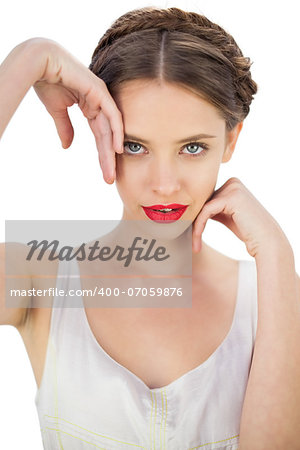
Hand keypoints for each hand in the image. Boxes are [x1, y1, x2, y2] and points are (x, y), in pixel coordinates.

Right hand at [32, 38, 123, 183]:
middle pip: (108, 136)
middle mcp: (100, 103)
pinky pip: (112, 115)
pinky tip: (118, 149)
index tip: (104, 173)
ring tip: (111, 171)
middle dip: (108, 159)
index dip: (102, 155)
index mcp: (91, 107)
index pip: (100, 136)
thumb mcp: (58, 111)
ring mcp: (101, 96)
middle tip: (109, 179)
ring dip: (112, 151)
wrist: (40, 62)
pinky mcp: (100, 91)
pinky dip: (117, 131)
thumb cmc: (47, 81)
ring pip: (111, 129)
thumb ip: (65, 128)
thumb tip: (67, 146)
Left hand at [192, 177, 289, 257]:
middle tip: (192, 240)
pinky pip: (206, 211)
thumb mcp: (226, 215)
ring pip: (202, 207)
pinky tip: (197, 240)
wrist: (265, 240)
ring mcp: (233, 187)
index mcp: (232, 184)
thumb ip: (214, 208)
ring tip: (195, 244)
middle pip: (203, 201)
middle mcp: (233, 182)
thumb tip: (193, 208)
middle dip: (195, 220)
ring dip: (196, 227)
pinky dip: (199, 226)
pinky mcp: (232, 197)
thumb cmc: (247, 231)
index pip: (206, 198)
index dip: (197, 215)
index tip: (191, 233)